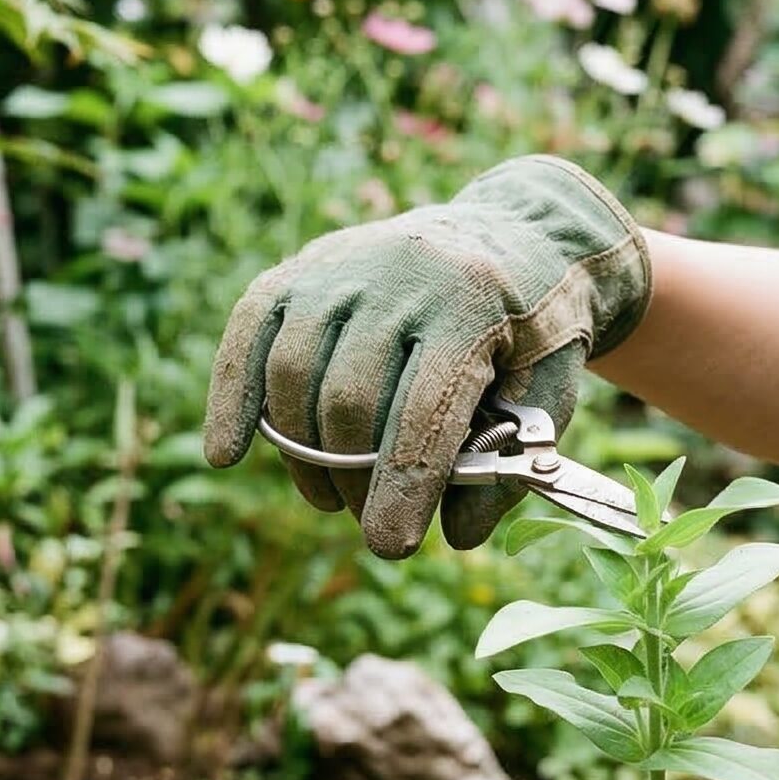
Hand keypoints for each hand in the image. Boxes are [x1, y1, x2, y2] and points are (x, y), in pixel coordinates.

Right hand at [202, 155, 650, 557]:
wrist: (513, 233)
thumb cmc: (533, 328)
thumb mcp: (551, 389)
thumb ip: (512, 464)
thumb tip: (452, 534)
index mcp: (473, 303)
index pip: (423, 407)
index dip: (402, 484)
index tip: (389, 545)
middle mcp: (402, 273)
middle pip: (350, 397)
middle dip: (352, 476)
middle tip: (367, 516)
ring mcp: (344, 263)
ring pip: (294, 370)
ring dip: (302, 452)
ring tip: (328, 495)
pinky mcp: (303, 265)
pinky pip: (249, 331)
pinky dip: (232, 396)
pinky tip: (227, 454)